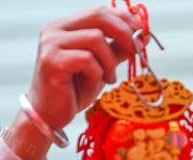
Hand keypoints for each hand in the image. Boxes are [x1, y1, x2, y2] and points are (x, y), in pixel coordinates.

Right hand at [26, 6, 144, 129]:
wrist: (51, 115)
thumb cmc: (74, 91)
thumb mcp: (101, 66)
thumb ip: (116, 49)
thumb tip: (142, 37)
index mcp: (65, 27)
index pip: (98, 11)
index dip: (123, 19)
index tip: (142, 33)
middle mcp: (54, 30)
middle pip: (98, 17)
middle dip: (123, 32)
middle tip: (137, 49)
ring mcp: (51, 44)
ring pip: (95, 38)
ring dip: (109, 62)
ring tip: (107, 79)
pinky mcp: (52, 61)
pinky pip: (87, 59)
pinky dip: (96, 73)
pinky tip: (90, 84)